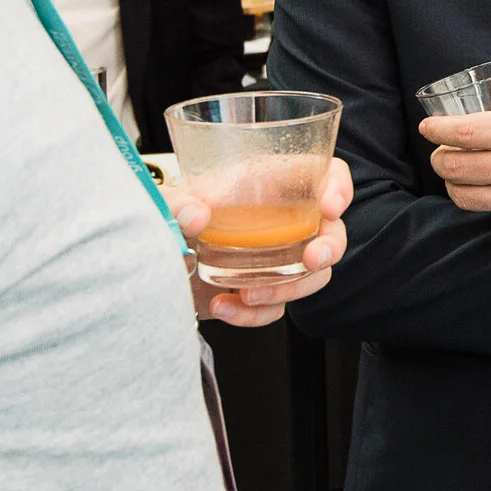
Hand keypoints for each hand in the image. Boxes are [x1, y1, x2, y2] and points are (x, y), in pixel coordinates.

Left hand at [173, 157, 352, 326]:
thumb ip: (174, 201)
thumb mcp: (167, 198)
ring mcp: (278, 258)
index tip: (328, 207)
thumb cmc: (171, 217)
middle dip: (329, 247)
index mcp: (273, 184)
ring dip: (291, 288)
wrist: (153, 260)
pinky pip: (276, 308)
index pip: (327, 174)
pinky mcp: (262, 290)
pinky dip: (254, 315)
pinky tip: (225, 307)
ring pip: (312, 276)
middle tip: (311, 260)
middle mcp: (284, 220)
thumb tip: (197, 215)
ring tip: (251, 294)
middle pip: (332, 231)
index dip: (338, 187)